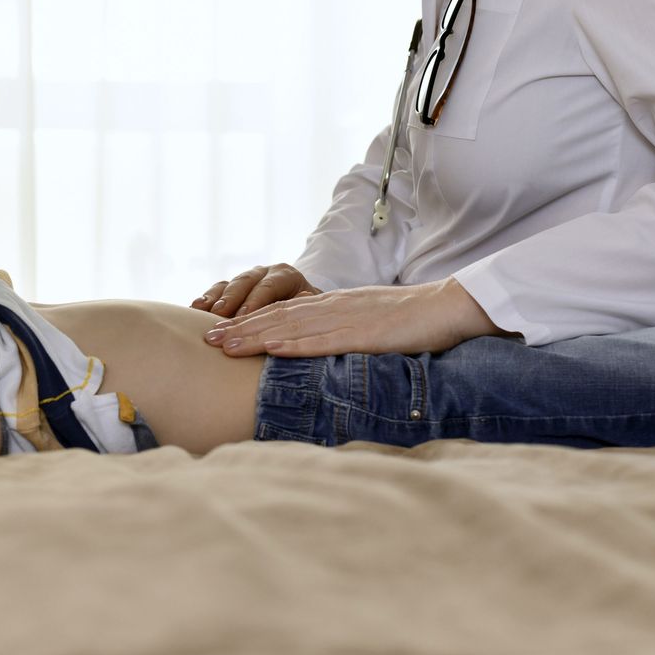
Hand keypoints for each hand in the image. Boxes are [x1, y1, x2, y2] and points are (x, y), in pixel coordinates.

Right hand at [191, 263, 320, 316]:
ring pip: (229, 284)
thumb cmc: (308, 314)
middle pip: (245, 282)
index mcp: (286, 275)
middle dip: (231, 298)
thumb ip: (307, 303)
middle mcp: (264, 273)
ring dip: (214, 298)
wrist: (301, 308)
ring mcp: (246, 279)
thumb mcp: (312, 308)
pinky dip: (206, 298)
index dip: (256, 301)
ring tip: (201, 310)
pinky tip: (194, 307)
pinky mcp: (232, 288)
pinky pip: (217, 290)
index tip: (244, 316)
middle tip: (219, 313)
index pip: (269, 286)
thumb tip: (305, 297)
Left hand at [202, 278, 502, 357]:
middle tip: (205, 338)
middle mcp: (333, 308)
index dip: (249, 321)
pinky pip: (324, 339)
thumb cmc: (413, 320)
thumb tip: (318, 347)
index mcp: (333, 306)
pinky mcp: (364, 333)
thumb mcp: (369, 324)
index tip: (220, 330)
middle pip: (277, 316)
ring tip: (224, 345)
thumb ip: (342, 332)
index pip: (283, 312)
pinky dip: (295, 343)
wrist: (449, 306)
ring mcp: (347, 319)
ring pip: (292, 326)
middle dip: (239, 328)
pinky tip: (272, 348)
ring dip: (255, 335)